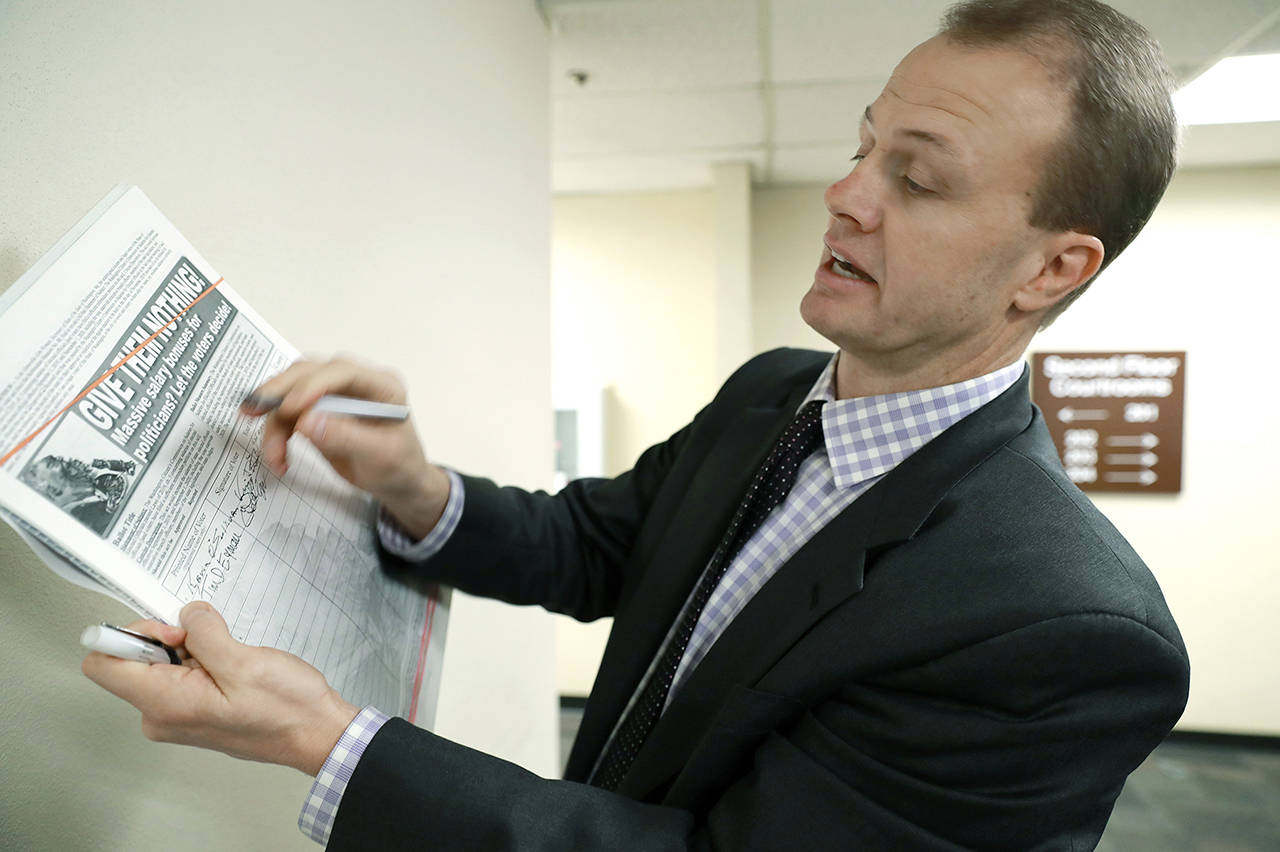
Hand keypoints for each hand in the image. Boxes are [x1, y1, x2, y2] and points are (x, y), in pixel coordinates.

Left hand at [82, 602, 358, 775]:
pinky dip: (201, 660)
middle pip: (132, 659)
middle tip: (213, 640)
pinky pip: (179, 675)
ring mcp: (175, 715)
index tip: (171, 629)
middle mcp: (160, 714)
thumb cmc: (284, 708)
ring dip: (191, 649)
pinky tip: (232, 665)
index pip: (103, 663)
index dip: (131, 634)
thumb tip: (186, 615)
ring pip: (159, 664)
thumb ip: (204, 632)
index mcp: (165, 703)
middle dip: (169, 637)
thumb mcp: (243, 661)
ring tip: (231, 657)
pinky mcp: (191, 711)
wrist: (314, 733)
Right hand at [241, 356, 450, 537]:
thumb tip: (305, 421)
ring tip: (274, 456)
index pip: (343, 371)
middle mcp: (355, 383)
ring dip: (274, 422)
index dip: (313, 385)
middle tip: (251, 411)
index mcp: (382, 385)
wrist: (398, 483)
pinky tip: (278, 458)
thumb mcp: (381, 456)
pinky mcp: (316, 410)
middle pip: (309, 372)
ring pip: (291, 392)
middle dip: (278, 391)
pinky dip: (277, 434)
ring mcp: (334, 395)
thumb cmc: (399, 467)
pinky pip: (287, 415)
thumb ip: (346, 437)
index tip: (290, 408)